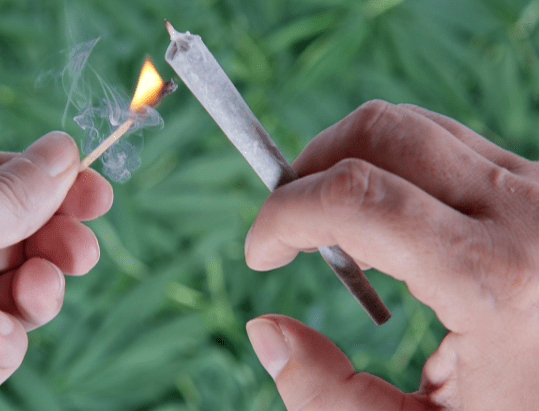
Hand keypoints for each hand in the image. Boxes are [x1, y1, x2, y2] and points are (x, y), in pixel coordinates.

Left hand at [0, 132, 112, 410]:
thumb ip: (4, 195)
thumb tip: (64, 153)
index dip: (41, 183)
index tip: (95, 191)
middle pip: (1, 240)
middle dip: (46, 243)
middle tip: (82, 248)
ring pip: (4, 297)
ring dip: (32, 292)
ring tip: (40, 289)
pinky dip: (0, 342)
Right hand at [244, 101, 538, 409]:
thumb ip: (328, 396)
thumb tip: (265, 329)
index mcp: (497, 284)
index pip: (356, 200)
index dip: (282, 215)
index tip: (260, 252)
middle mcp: (526, 215)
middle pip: (380, 134)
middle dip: (309, 170)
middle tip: (287, 226)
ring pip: (412, 127)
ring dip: (349, 163)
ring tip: (335, 230)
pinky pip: (446, 141)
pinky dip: (393, 166)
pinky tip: (388, 222)